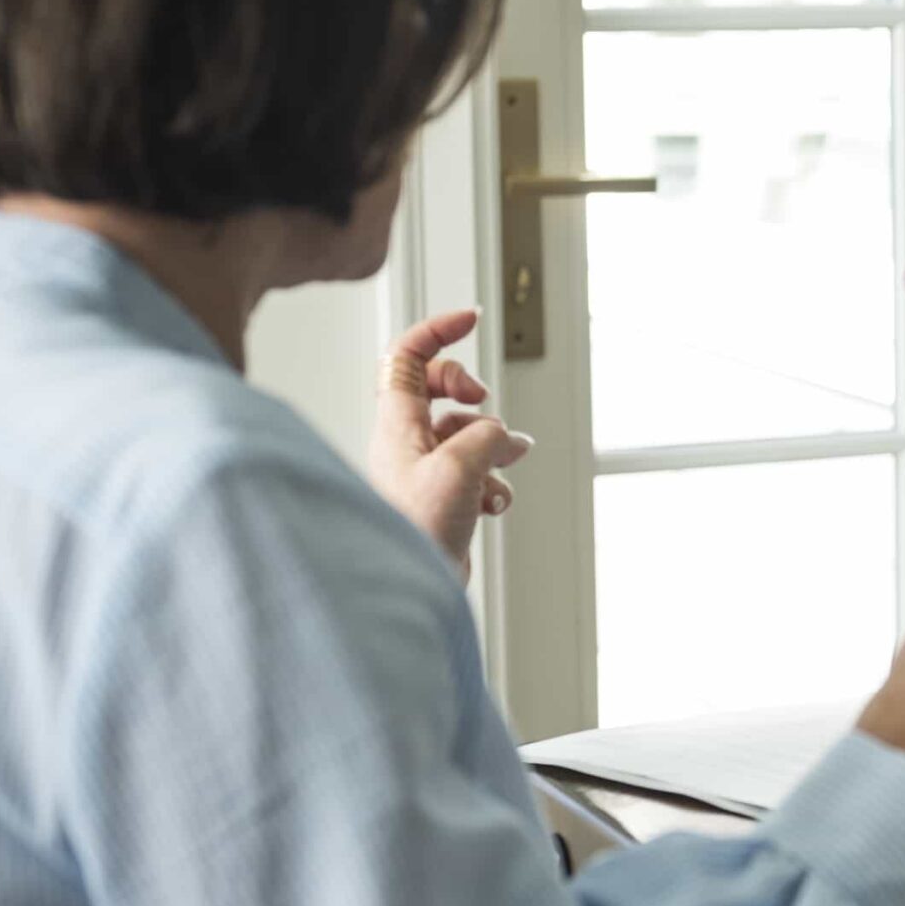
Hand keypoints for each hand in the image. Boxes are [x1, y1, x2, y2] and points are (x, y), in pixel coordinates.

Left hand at [368, 308, 532, 581]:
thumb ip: (488, 436)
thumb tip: (507, 438)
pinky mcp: (443, 499)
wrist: (408, 587)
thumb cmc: (414, 529)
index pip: (407, 355)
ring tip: (501, 468)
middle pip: (440, 390)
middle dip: (474, 395)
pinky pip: (477, 473)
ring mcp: (425, 471)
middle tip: (483, 404)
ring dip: (494, 446)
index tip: (471, 318)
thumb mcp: (460, 466)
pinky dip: (493, 483)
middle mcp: (407, 442)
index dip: (438, 330)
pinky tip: (492, 503)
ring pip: (468, 435)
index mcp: (397, 423)